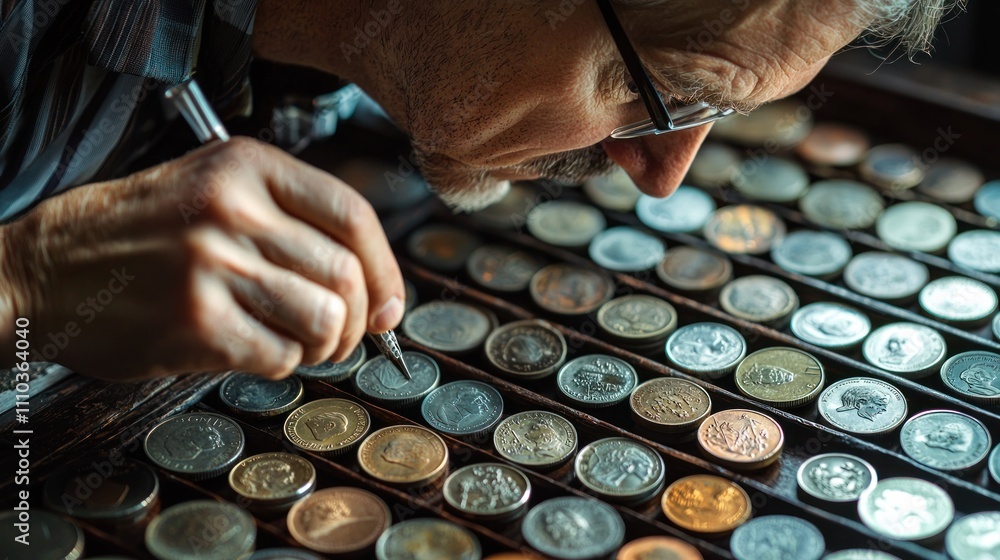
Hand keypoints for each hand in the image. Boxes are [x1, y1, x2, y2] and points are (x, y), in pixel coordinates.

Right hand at [0, 137, 403, 380]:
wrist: (45, 269)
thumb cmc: (137, 234)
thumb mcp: (212, 188)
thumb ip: (289, 220)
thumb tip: (372, 285)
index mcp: (246, 166)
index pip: (353, 215)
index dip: (385, 269)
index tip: (389, 304)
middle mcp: (234, 209)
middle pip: (346, 275)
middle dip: (358, 321)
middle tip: (341, 336)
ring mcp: (215, 266)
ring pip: (324, 320)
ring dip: (324, 346)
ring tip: (299, 343)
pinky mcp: (197, 322)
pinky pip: (281, 356)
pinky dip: (280, 364)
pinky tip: (250, 349)